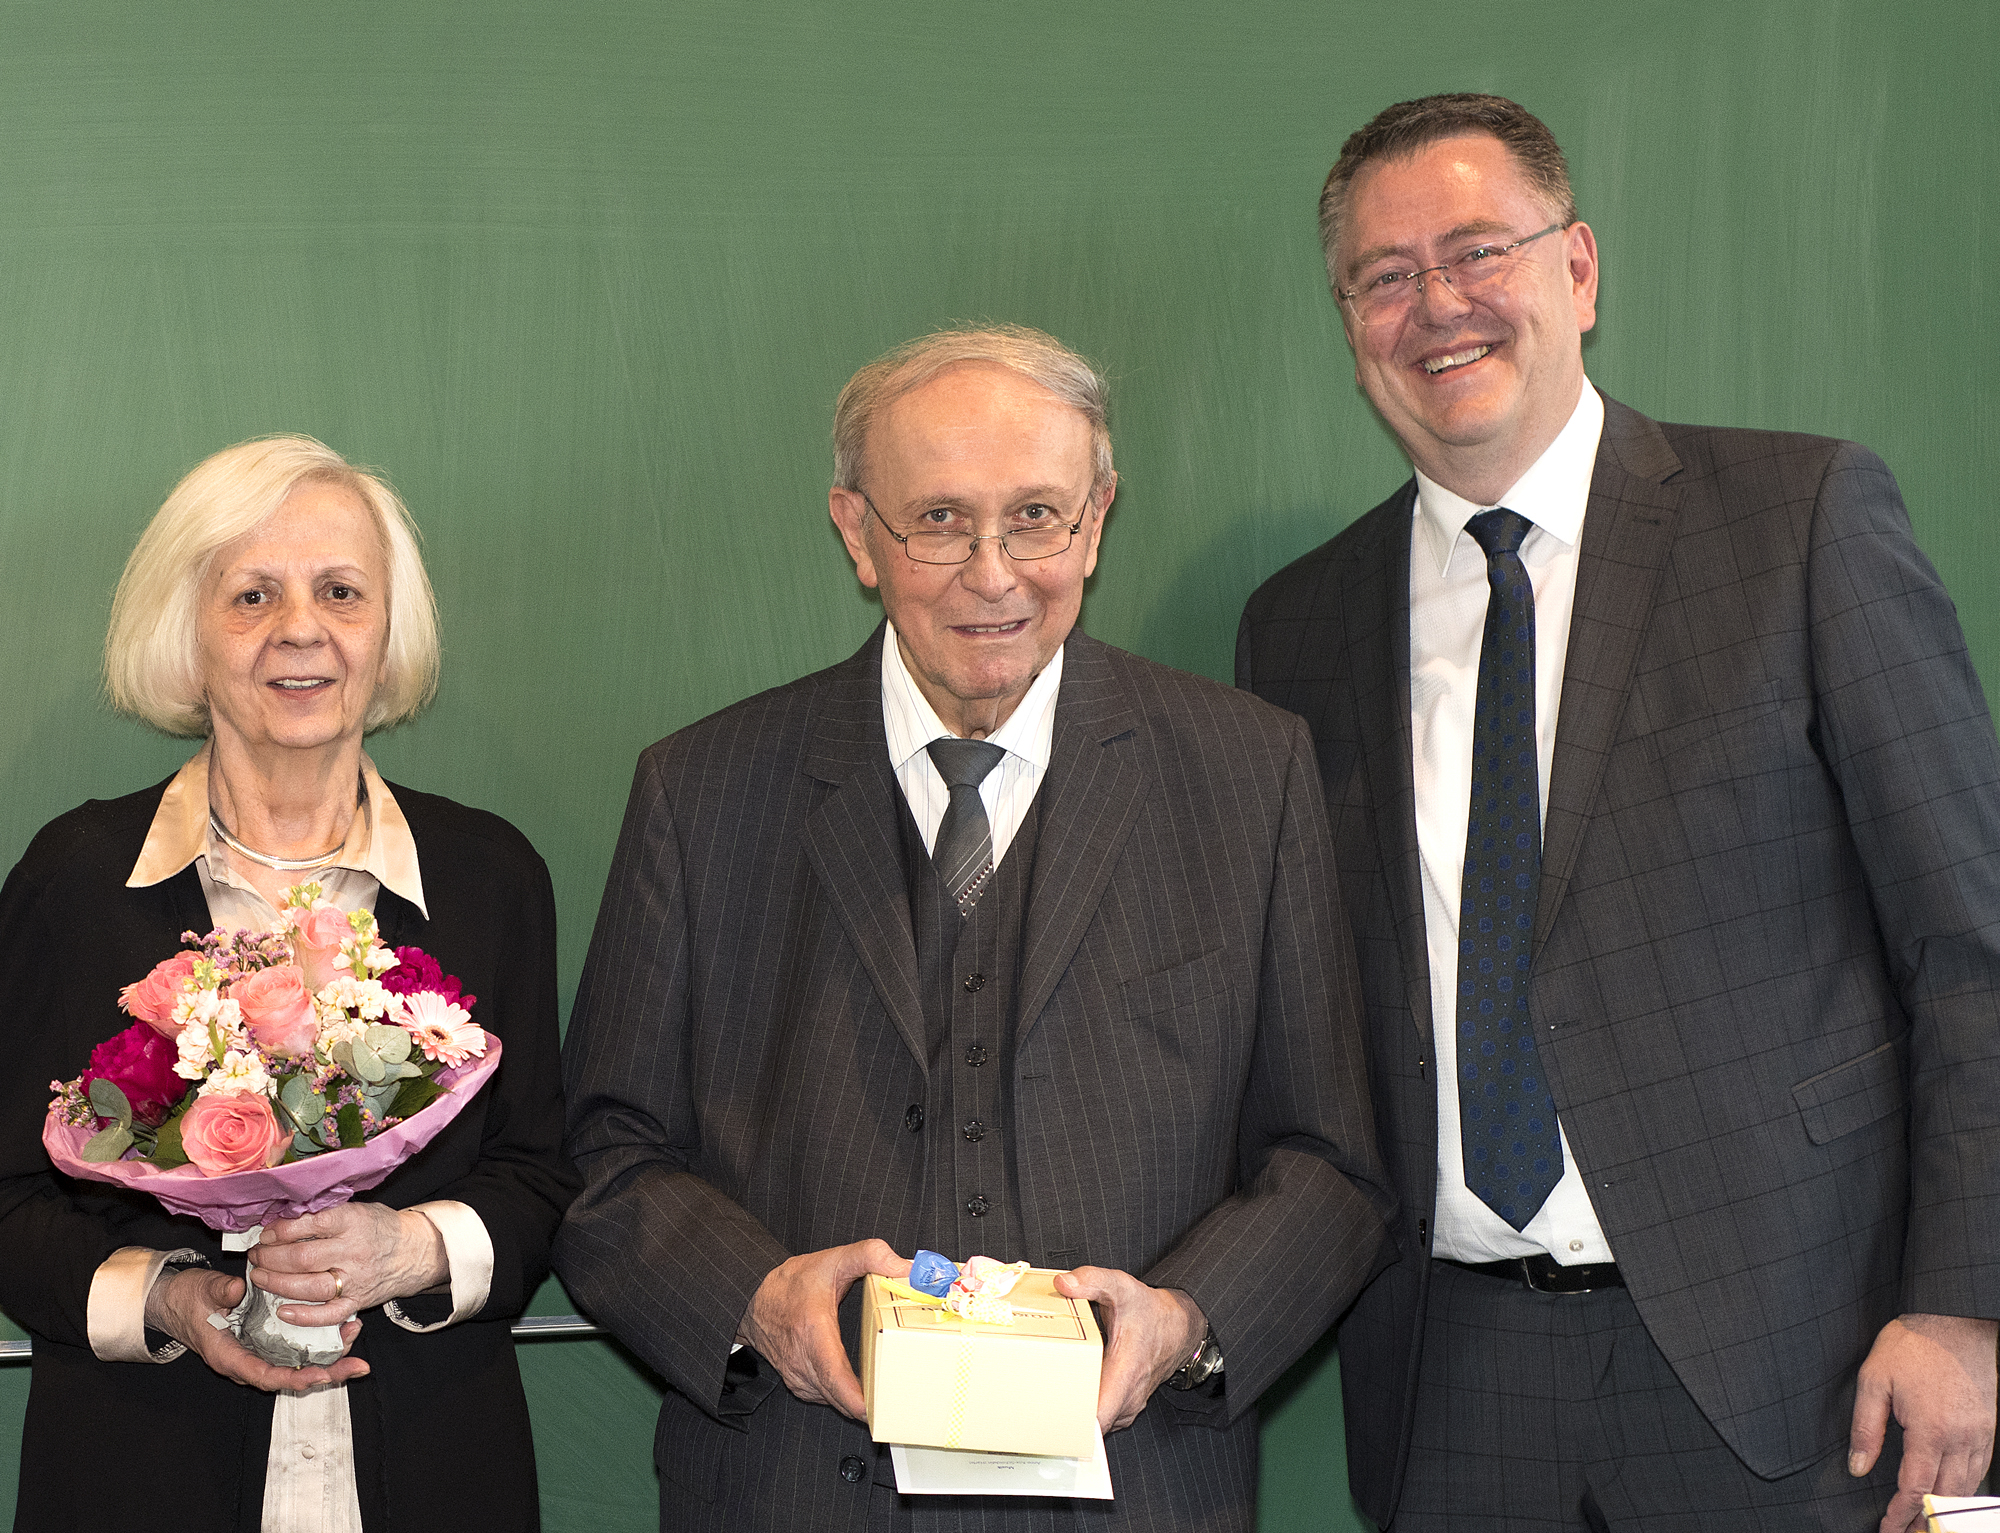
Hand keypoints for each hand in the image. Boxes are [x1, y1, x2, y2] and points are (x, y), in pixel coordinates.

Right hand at [145, 1265, 365, 1392]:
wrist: (177, 1298)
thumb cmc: (189, 1298)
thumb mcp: (202, 1291)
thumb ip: (220, 1292)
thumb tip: (237, 1291)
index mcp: (229, 1356)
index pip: (263, 1375)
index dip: (292, 1378)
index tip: (319, 1376)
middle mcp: (247, 1361)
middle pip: (289, 1377)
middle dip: (325, 1373)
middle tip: (356, 1367)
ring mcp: (258, 1352)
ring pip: (297, 1365)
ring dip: (328, 1358)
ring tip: (356, 1339)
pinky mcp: (267, 1340)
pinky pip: (296, 1349)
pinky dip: (319, 1343)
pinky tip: (341, 1329)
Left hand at [247, 1204, 448, 1326]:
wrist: (416, 1251)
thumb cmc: (381, 1227)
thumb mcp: (358, 1209)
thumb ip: (325, 1214)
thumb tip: (284, 1219)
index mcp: (353, 1222)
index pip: (309, 1225)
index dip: (281, 1230)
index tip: (265, 1233)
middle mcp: (354, 1251)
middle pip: (302, 1258)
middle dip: (271, 1258)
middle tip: (256, 1255)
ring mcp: (356, 1279)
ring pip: (309, 1286)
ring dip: (277, 1283)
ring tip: (260, 1277)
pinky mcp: (358, 1301)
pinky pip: (329, 1314)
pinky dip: (304, 1316)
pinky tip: (282, 1311)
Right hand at [736, 1239, 907, 1418]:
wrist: (753, 1299)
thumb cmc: (793, 1282)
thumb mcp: (833, 1259)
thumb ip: (871, 1256)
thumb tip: (906, 1268)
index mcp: (813, 1332)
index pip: (834, 1376)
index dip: (856, 1399)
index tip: (875, 1410)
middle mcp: (803, 1361)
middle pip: (840, 1397)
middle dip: (870, 1405)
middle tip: (897, 1404)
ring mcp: (798, 1376)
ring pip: (834, 1402)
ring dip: (857, 1402)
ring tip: (885, 1396)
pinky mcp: (799, 1384)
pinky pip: (826, 1399)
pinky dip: (844, 1398)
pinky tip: (860, 1389)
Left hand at [1054, 1267, 1205, 1433]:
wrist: (1177, 1327)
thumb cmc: (1149, 1312)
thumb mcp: (1121, 1287)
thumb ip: (1092, 1281)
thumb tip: (1063, 1284)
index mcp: (1125, 1375)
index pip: (1097, 1420)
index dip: (1070, 1425)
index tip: (1046, 1419)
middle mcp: (1127, 1399)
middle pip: (1088, 1427)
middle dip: (1059, 1417)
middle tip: (1032, 1400)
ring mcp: (1126, 1407)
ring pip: (1094, 1425)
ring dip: (1072, 1414)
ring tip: (1045, 1395)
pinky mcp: (1123, 1408)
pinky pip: (1099, 1418)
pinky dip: (1083, 1409)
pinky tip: (1067, 1391)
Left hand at [1849, 1311, 1997, 1532]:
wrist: (1956, 1319)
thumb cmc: (1912, 1345)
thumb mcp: (1874, 1378)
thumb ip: (1866, 1426)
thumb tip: (1858, 1467)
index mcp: (1929, 1431)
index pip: (1915, 1489)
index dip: (1900, 1515)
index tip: (1887, 1530)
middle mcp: (1960, 1440)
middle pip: (1946, 1497)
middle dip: (1926, 1522)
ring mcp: (1980, 1435)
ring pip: (1967, 1488)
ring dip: (1949, 1510)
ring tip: (1930, 1526)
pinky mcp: (1990, 1427)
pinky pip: (1981, 1469)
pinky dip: (1967, 1490)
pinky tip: (1954, 1495)